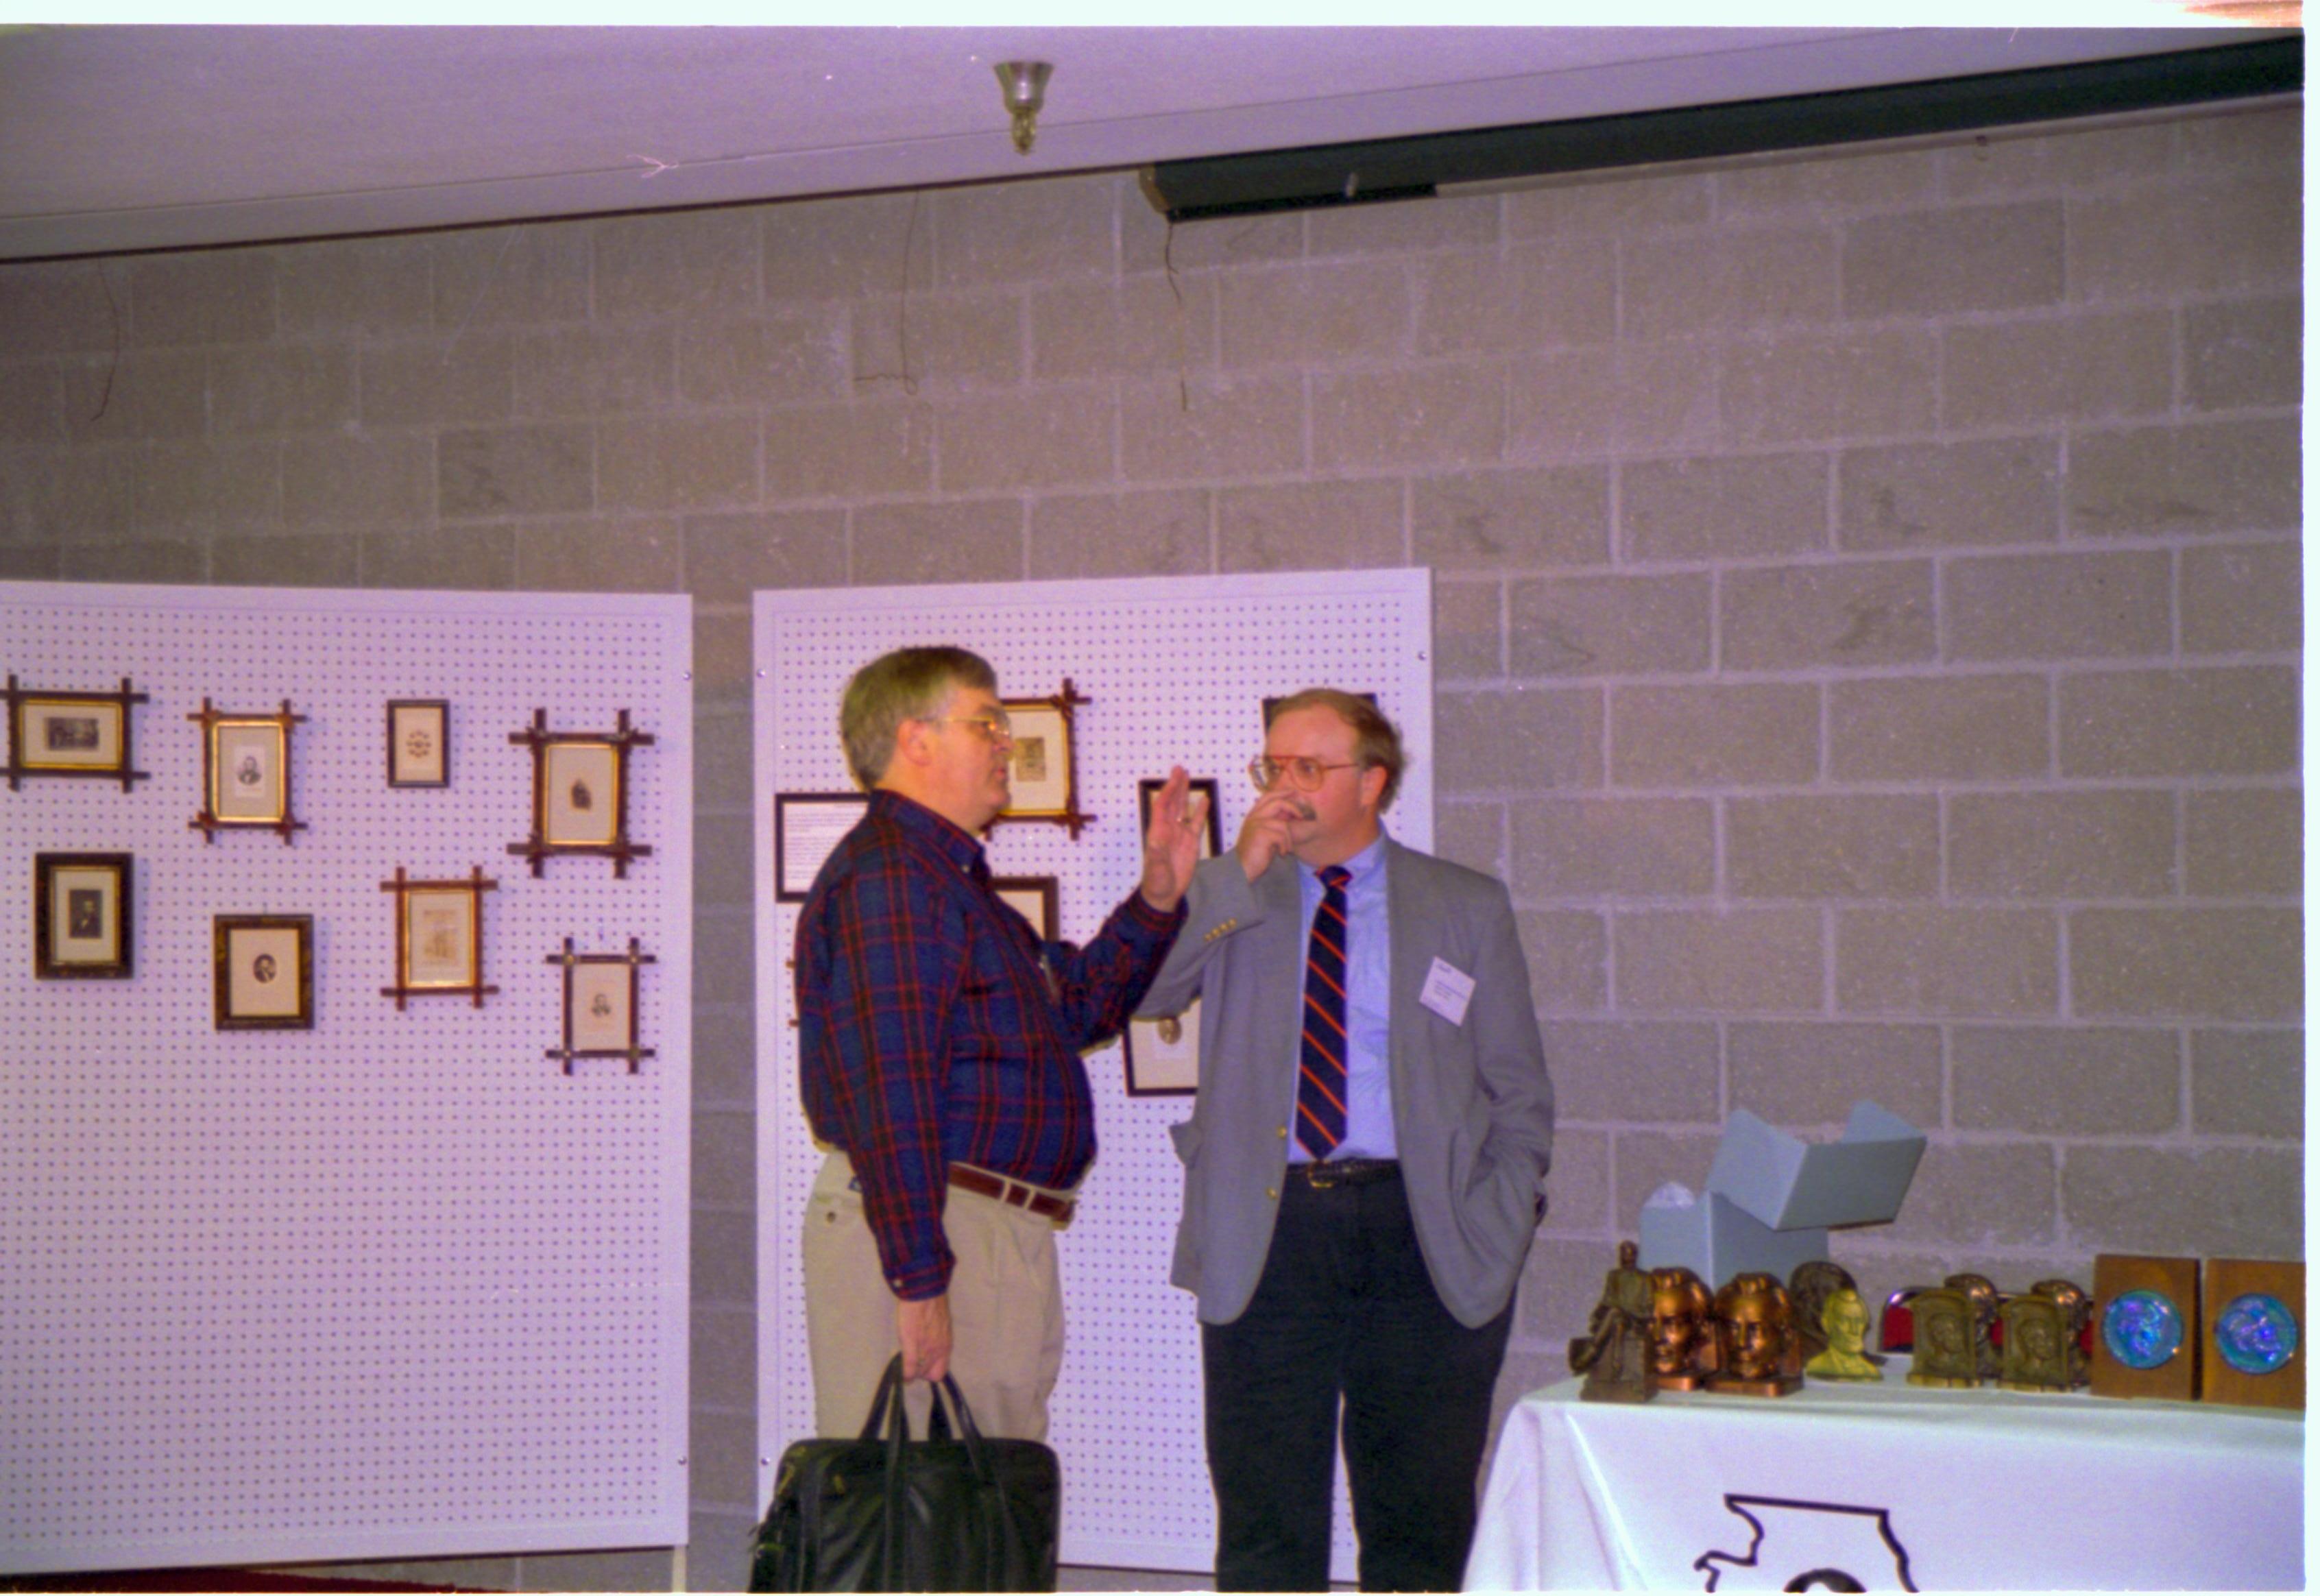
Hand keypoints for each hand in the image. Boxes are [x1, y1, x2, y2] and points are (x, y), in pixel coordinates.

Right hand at [897, 1293, 951, 1382]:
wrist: (924, 1293)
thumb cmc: (931, 1305)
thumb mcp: (940, 1326)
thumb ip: (937, 1339)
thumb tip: (929, 1346)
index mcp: (946, 1345)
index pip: (941, 1372)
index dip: (931, 1372)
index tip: (923, 1367)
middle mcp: (939, 1350)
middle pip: (930, 1375)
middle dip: (921, 1372)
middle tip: (912, 1365)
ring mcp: (926, 1349)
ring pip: (920, 1372)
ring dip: (913, 1372)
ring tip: (906, 1366)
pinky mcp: (913, 1345)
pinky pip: (910, 1367)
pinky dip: (905, 1374)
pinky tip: (902, 1376)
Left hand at [1138, 766, 1203, 911]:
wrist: (1165, 894)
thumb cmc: (1157, 882)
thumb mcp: (1156, 868)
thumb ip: (1157, 855)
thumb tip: (1157, 841)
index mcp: (1158, 832)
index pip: (1163, 806)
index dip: (1168, 791)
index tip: (1175, 777)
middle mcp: (1168, 829)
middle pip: (1172, 802)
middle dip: (1176, 785)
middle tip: (1180, 769)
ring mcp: (1180, 835)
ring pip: (1183, 809)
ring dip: (1185, 794)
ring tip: (1188, 777)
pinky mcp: (1191, 843)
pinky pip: (1196, 823)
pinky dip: (1200, 811)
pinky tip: (1204, 800)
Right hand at [1233, 791, 1303, 881]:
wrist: (1242, 869)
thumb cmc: (1254, 855)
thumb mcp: (1264, 835)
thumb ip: (1272, 824)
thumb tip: (1289, 816)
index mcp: (1253, 816)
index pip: (1267, 796)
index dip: (1281, 792)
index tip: (1294, 792)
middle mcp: (1253, 817)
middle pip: (1277, 803)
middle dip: (1292, 808)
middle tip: (1301, 817)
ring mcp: (1256, 825)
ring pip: (1282, 824)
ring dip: (1288, 838)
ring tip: (1286, 849)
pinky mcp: (1260, 834)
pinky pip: (1281, 835)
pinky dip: (1285, 845)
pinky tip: (1281, 854)